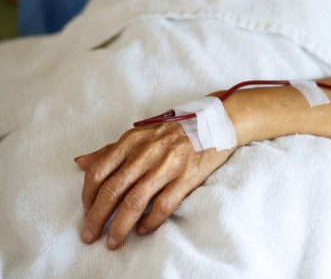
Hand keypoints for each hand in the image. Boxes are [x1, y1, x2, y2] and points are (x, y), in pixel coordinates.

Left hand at [74, 122, 234, 249]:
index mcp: (132, 140)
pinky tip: (143, 230)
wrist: (215, 123)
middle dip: (97, 217)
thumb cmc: (175, 131)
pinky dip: (150, 221)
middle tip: (90, 235)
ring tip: (113, 241)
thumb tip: (81, 162)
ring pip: (135, 201)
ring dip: (120, 225)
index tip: (86, 211)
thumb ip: (111, 150)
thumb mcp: (141, 135)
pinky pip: (164, 205)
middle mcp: (147, 152)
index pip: (99, 171)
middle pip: (113, 189)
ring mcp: (168, 165)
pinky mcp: (187, 177)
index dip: (88, 195)